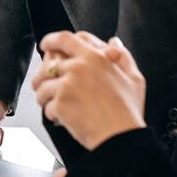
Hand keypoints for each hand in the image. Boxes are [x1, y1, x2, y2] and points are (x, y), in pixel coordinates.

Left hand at [30, 32, 145, 150]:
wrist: (120, 137)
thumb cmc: (128, 111)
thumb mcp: (134, 79)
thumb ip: (123, 57)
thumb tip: (114, 42)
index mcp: (94, 58)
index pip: (65, 39)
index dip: (51, 40)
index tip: (46, 45)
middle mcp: (78, 68)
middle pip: (47, 66)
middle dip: (42, 77)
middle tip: (43, 85)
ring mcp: (67, 85)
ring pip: (42, 87)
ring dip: (45, 97)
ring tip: (55, 105)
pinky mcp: (60, 104)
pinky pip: (46, 107)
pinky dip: (53, 115)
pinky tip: (65, 119)